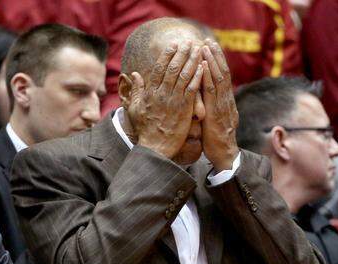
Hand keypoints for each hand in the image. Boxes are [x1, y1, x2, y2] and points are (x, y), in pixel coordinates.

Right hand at [126, 39, 205, 159]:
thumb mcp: (134, 108)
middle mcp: (162, 93)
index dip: (167, 55)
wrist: (155, 147)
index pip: (159, 68)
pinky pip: (192, 90)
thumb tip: (135, 74)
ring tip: (198, 50)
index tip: (173, 45)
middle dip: (182, 53)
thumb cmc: (145, 129)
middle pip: (173, 68)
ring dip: (192, 61)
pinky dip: (197, 77)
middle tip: (189, 42)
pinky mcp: (184, 109)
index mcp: (150, 92)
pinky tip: (203, 67)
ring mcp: (174, 101)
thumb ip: (136, 90)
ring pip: (184, 76)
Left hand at [199, 42, 239, 170]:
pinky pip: (212, 92)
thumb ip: (210, 107)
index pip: (223, 77)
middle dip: (216, 56)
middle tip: (208, 40)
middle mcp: (226, 101)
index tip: (210, 47)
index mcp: (225, 102)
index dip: (217, 62)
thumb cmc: (216, 140)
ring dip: (212, 61)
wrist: (224, 156)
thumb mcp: (214, 120)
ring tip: (206, 46)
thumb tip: (204, 98)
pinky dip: (208, 76)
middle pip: (222, 74)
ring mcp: (222, 106)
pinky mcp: (216, 113)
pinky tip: (204, 66)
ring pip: (218, 79)